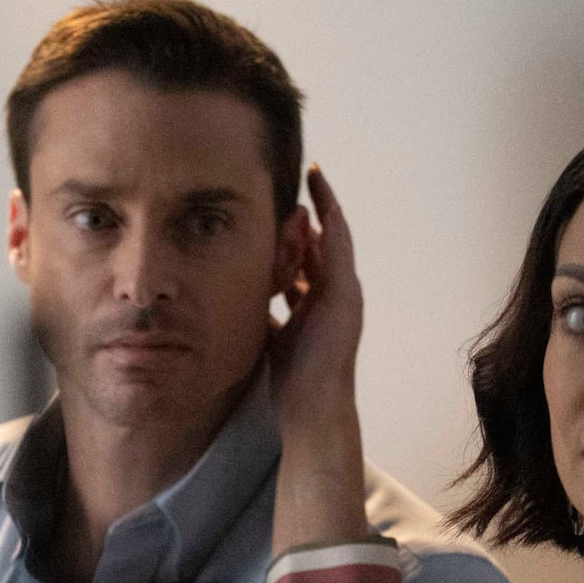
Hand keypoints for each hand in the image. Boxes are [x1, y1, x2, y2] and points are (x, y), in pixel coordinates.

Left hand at [267, 165, 369, 554]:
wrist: (312, 404)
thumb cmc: (291, 379)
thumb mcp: (270, 335)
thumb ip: (263, 315)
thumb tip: (237, 300)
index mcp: (315, 306)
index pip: (307, 262)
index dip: (297, 238)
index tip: (284, 215)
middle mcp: (333, 295)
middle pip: (321, 245)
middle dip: (309, 216)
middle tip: (297, 184)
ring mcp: (344, 291)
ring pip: (331, 238)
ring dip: (322, 208)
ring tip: (312, 178)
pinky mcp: (346, 291)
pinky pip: (339, 243)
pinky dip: (331, 216)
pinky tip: (319, 194)